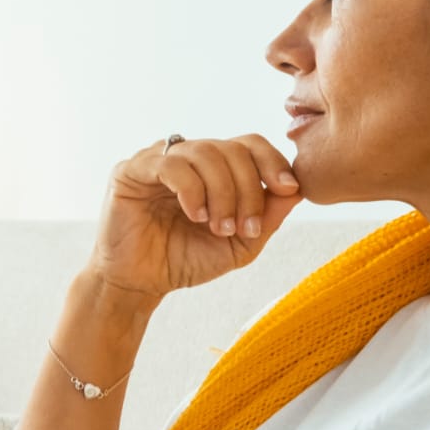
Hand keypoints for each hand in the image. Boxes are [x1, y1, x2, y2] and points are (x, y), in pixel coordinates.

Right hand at [88, 135, 303, 297]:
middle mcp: (186, 156)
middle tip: (244, 227)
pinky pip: (171, 165)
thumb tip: (298, 189)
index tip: (288, 189)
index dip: (273, 161)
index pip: (249, 144)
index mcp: (212, 168)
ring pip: (205, 152)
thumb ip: (266, 217)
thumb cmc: (184, 261)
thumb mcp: (239, 244)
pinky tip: (195, 215)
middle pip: (232, 148)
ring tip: (219, 227)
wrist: (139, 285)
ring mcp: (157, 159)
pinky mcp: (131, 171)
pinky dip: (192, 190)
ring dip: (222, 192)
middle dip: (248, 188)